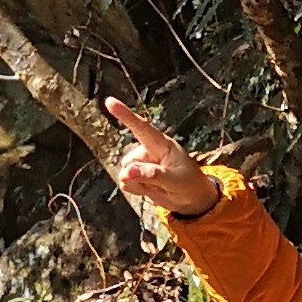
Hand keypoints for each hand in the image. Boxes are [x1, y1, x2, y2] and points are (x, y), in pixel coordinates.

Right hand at [102, 98, 221, 219]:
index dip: (124, 114)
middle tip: (162, 184)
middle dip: (138, 175)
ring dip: (138, 184)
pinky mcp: (139, 176)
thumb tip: (127, 172)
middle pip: (130, 161)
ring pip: (125, 173)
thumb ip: (151, 175)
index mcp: (162, 145)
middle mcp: (149, 151)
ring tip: (160, 187)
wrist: (193, 201)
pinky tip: (152, 190)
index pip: (141, 127)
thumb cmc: (190, 185)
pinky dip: (136, 189)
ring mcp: (143, 163)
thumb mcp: (174, 180)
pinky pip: (126, 183)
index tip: (109, 101)